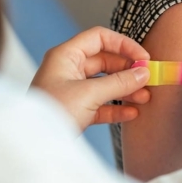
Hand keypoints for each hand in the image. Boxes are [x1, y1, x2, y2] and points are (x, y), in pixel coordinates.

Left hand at [31, 27, 150, 131]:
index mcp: (66, 56)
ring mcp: (73, 90)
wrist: (32, 144)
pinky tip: (132, 113)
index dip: (124, 45)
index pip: (100, 38)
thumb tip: (143, 73)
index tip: (143, 58)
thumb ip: (119, 82)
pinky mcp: (76, 110)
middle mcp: (69, 69)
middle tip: (149, 79)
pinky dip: (117, 107)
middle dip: (128, 70)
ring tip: (145, 97)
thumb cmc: (52, 112)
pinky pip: (101, 104)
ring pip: (105, 83)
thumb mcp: (89, 94)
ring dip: (126, 89)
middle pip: (106, 61)